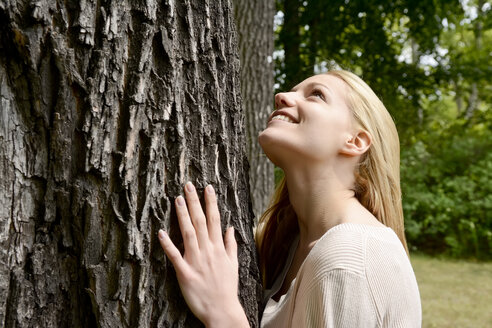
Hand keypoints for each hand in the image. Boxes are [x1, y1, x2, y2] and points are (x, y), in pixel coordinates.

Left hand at [158, 182, 248, 327]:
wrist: (222, 310)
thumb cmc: (227, 288)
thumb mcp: (233, 264)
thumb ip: (231, 245)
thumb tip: (230, 227)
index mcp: (219, 248)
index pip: (215, 220)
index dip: (211, 202)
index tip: (207, 188)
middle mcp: (208, 251)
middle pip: (201, 221)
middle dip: (194, 202)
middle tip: (188, 186)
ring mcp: (196, 261)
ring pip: (189, 233)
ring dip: (183, 216)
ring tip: (177, 199)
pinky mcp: (185, 273)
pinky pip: (175, 256)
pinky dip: (168, 244)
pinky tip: (161, 232)